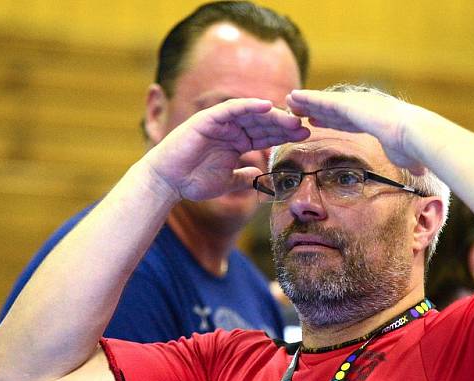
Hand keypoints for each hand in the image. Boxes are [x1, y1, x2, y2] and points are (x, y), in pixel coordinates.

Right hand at [144, 98, 308, 201]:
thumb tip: (259, 173)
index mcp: (237, 143)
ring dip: (272, 115)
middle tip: (304, 126)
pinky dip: (249, 105)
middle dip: (284, 124)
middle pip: (263, 123)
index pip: (265, 136)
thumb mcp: (227, 182)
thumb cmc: (194, 182)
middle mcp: (231, 130)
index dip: (284, 135)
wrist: (168, 182)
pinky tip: (267, 106)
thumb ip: (244, 176)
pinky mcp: (208, 119)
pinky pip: (232, 108)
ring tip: (291, 119)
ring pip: (251, 114)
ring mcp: (220, 123)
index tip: (305, 137)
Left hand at [286, 89, 426, 174]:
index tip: (318, 121)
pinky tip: (293, 98)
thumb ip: (409, 162)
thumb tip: (421, 172)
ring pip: (325, 103)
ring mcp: (356, 104)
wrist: (415, 136)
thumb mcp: (409, 157)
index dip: (332, 120)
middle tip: (298, 110)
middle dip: (316, 109)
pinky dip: (307, 98)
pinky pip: (322, 101)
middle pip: (333, 110)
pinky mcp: (349, 104)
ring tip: (290, 101)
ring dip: (306, 101)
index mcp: (375, 119)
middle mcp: (364, 108)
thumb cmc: (415, 149)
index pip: (348, 120)